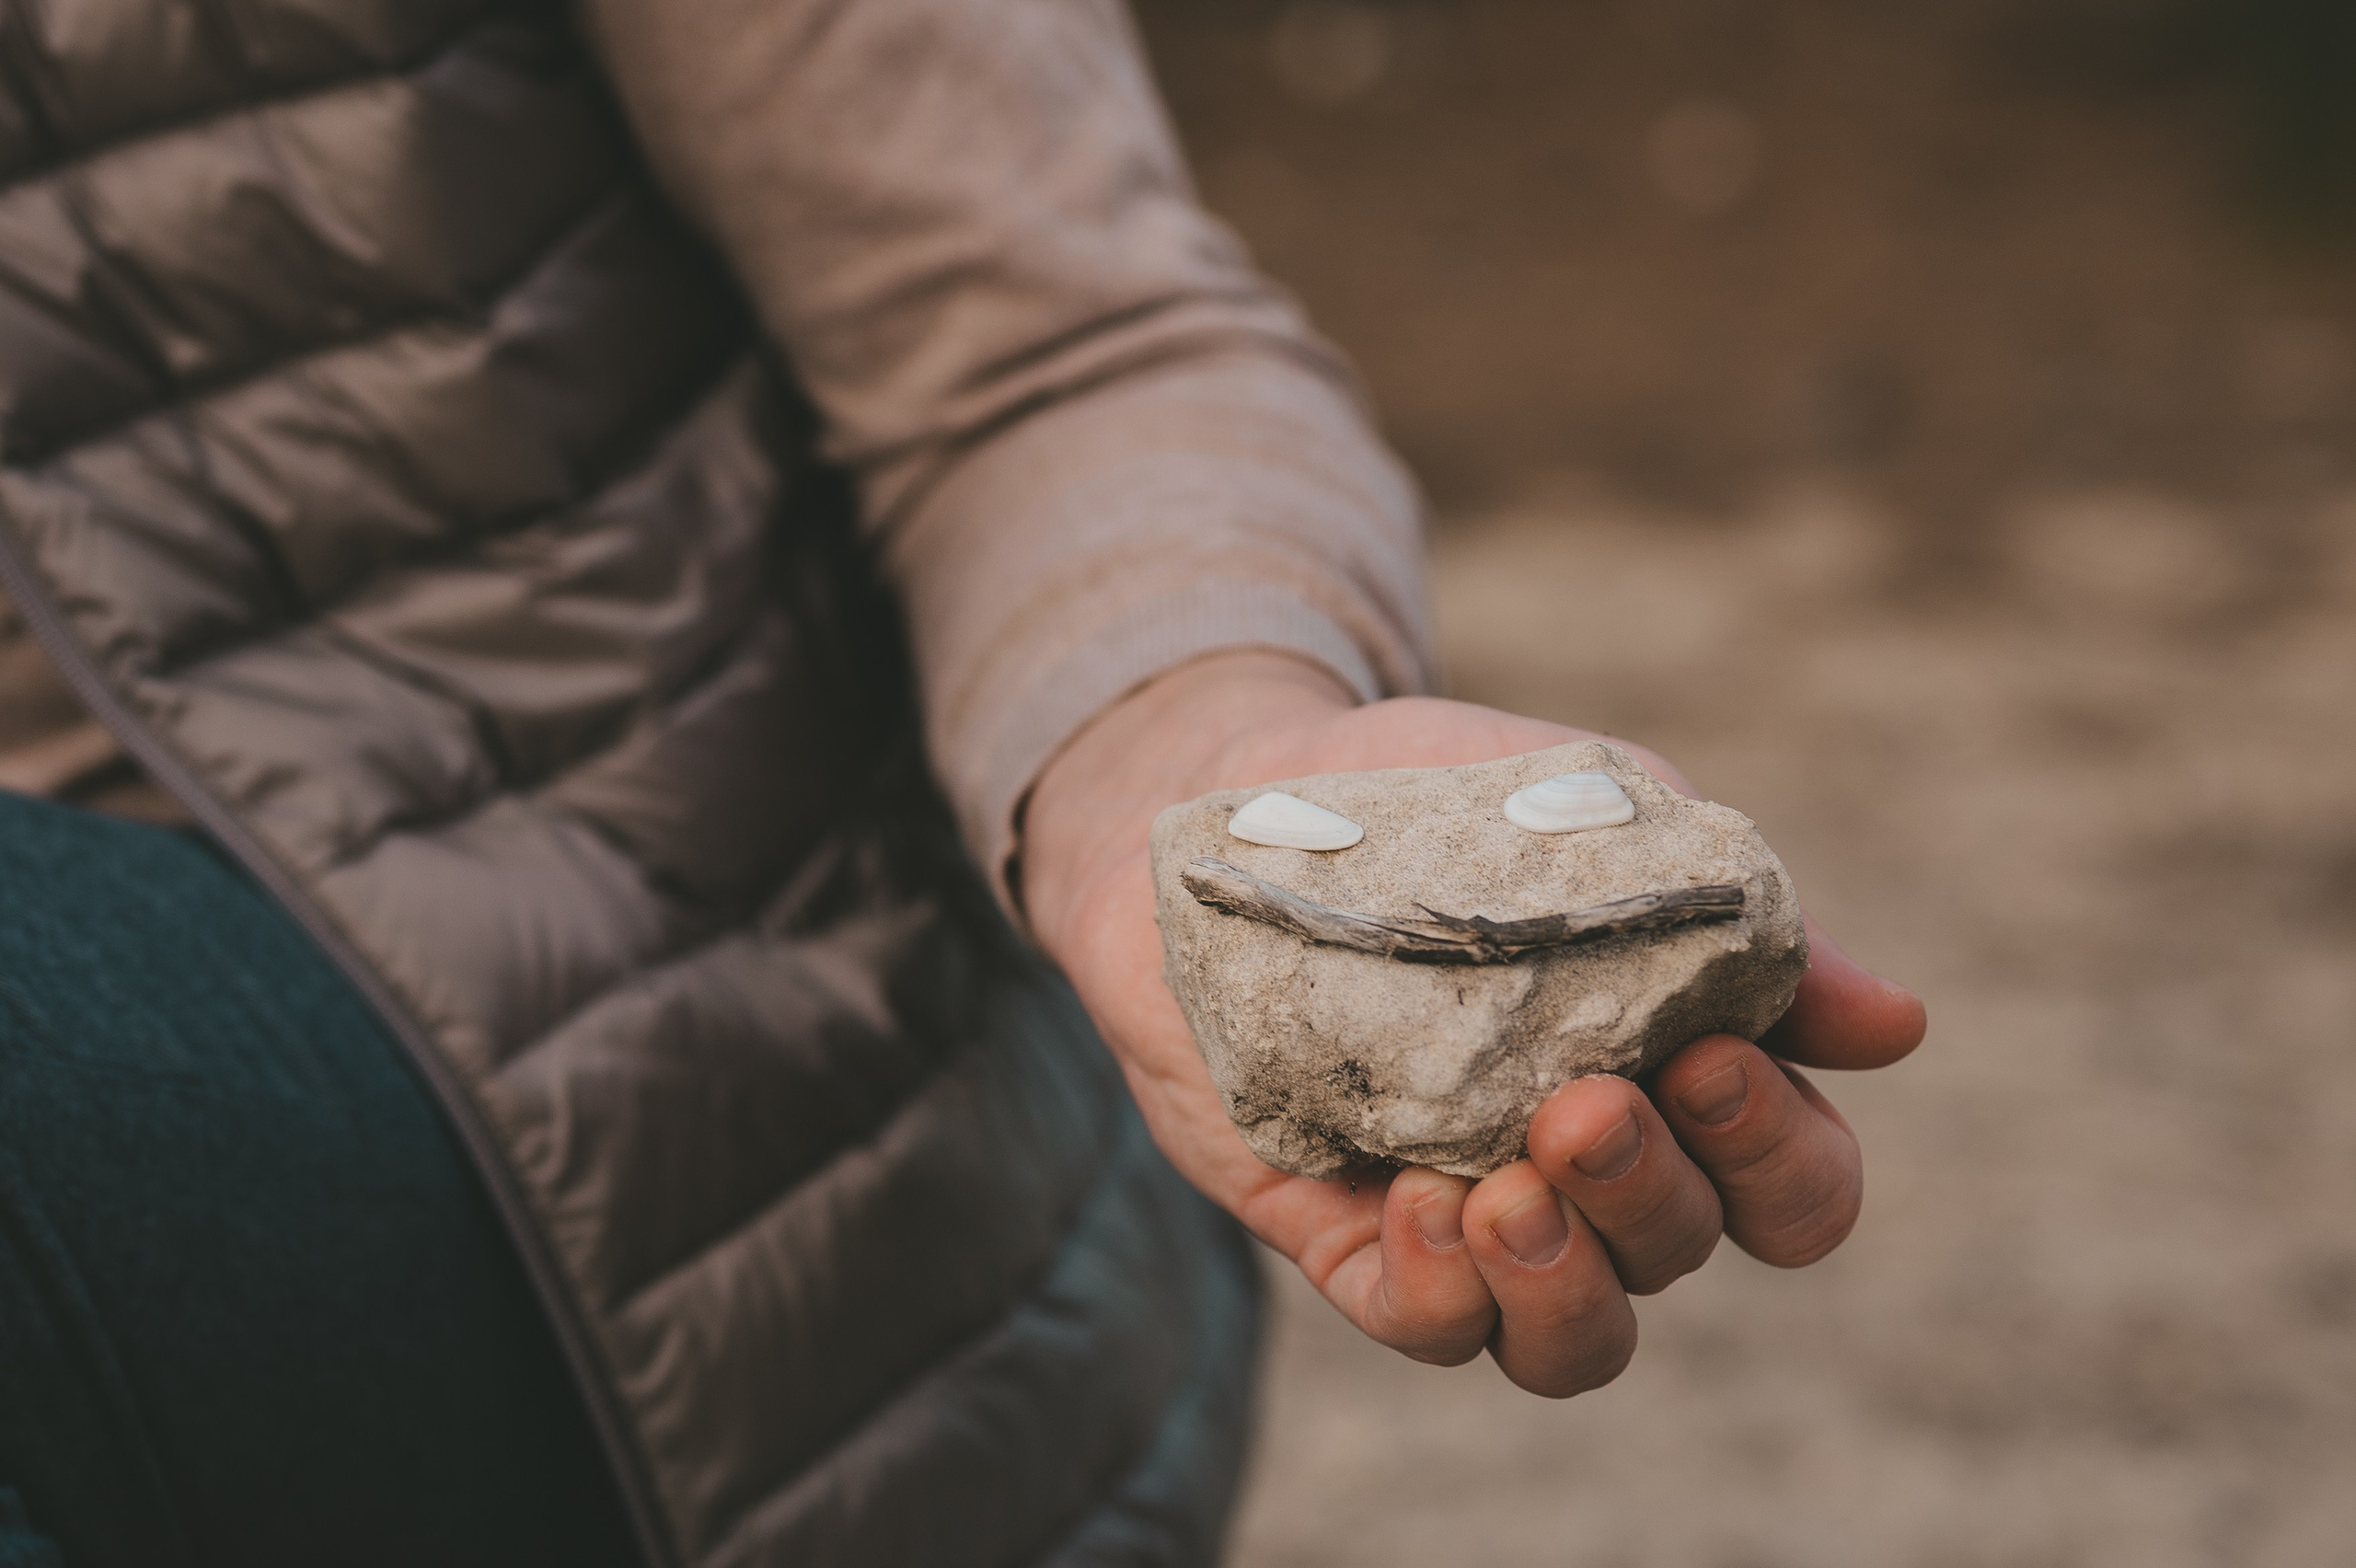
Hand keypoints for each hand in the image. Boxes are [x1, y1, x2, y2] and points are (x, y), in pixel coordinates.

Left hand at [1022, 652, 1925, 1395]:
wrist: (1254, 788)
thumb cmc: (1451, 800)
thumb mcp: (1607, 822)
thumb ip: (1738, 920)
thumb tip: (1897, 1027)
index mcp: (1685, 1078)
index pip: (1794, 1187)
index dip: (1779, 1154)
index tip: (1705, 1053)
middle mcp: (1593, 1169)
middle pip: (1686, 1254)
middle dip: (1653, 1193)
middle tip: (1581, 1105)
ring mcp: (1475, 1210)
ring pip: (1573, 1340)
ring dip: (1566, 1286)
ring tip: (1508, 1194)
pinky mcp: (1354, 1235)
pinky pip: (1429, 1329)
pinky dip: (1442, 1291)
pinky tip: (1419, 1201)